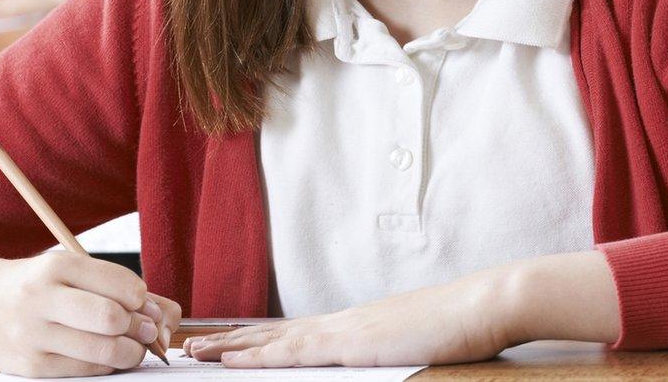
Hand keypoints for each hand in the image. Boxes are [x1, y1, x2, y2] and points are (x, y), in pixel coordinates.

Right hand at [0, 251, 180, 376]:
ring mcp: (34, 334)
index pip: (121, 283)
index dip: (144, 299)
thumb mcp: (74, 273)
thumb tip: (167, 316)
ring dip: (130, 352)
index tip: (145, 305)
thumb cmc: (42, 289)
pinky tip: (106, 356)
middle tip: (143, 330)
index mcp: (58, 266)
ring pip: (103, 350)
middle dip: (139, 327)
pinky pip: (86, 371)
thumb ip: (123, 288)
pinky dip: (107, 366)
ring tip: (131, 347)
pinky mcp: (31, 366)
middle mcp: (42, 297)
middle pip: (111, 318)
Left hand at [185, 251, 619, 367]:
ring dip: (227, 348)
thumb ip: (380, 354)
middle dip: (224, 343)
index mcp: (347, 327)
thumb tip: (367, 361)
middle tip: (185, 347)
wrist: (483, 305)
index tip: (218, 346)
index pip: (286, 336)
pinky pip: (293, 352)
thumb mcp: (408, 345)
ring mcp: (341, 332)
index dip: (249, 342)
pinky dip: (257, 356)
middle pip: (267, 335)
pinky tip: (230, 361)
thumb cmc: (453, 328)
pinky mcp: (351, 344)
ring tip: (190, 351)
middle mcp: (335, 325)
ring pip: (269, 341)